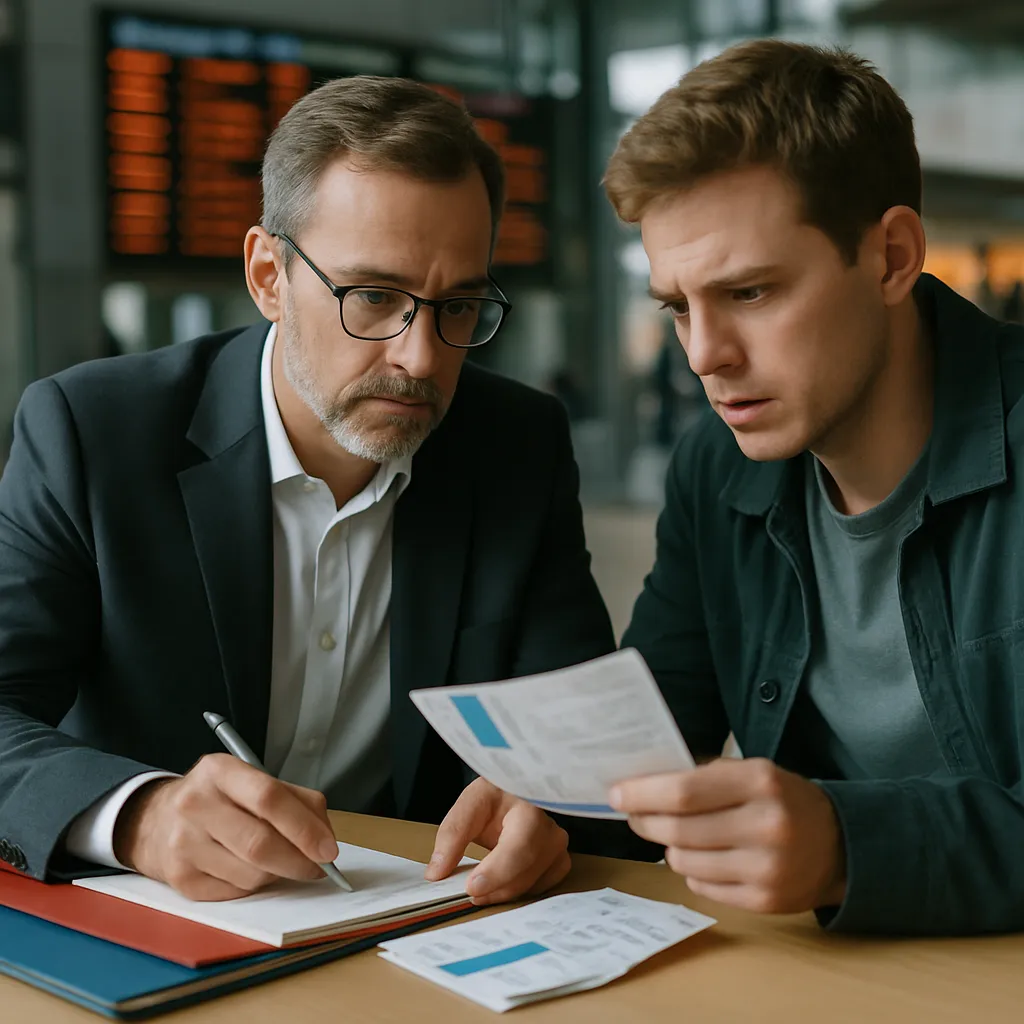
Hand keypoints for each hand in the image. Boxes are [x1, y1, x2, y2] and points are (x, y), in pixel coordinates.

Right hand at [113, 754, 340, 900]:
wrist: (155, 821)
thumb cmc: (220, 799)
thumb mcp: (253, 781)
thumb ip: (296, 800)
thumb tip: (325, 839)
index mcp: (220, 771)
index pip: (269, 798)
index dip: (304, 827)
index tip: (328, 849)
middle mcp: (195, 804)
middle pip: (260, 843)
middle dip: (299, 861)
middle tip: (318, 867)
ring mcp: (183, 844)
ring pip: (251, 874)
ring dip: (278, 874)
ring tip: (280, 862)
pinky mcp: (179, 879)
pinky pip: (235, 893)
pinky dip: (255, 886)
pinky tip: (250, 869)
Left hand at [424, 778, 570, 904]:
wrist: (517, 792)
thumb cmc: (496, 796)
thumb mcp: (469, 805)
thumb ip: (451, 837)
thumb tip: (436, 873)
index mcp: (528, 807)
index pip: (519, 846)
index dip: (497, 872)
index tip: (472, 888)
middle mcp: (550, 828)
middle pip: (526, 870)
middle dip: (495, 887)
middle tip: (468, 893)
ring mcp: (558, 847)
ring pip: (532, 883)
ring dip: (503, 891)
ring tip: (481, 887)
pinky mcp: (559, 862)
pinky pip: (540, 888)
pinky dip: (518, 890)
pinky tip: (502, 884)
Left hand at [610, 758, 845, 913]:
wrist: (841, 846)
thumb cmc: (783, 800)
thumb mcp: (753, 772)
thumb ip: (704, 775)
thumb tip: (643, 781)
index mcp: (760, 782)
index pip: (685, 791)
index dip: (643, 793)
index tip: (616, 792)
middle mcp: (766, 825)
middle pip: (679, 828)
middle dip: (645, 820)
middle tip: (634, 814)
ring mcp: (766, 869)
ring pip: (684, 860)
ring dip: (668, 846)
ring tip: (677, 834)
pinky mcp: (765, 902)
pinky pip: (702, 885)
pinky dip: (692, 869)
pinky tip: (706, 856)